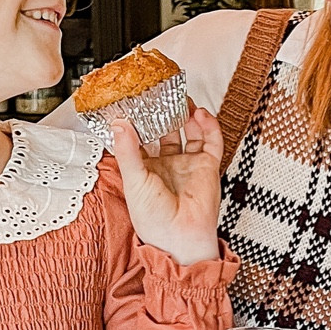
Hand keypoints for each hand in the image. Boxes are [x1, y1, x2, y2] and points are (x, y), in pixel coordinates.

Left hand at [114, 108, 223, 268]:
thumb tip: (119, 123)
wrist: (181, 237)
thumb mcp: (133, 181)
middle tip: (158, 92)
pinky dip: (209, 125)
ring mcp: (188, 163)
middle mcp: (166, 163)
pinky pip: (211, 141)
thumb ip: (127, 151)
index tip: (132, 99)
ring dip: (185, 113)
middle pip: (166, 129)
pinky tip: (200, 114)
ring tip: (180, 97)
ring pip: (189, 131)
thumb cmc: (154, 221)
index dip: (137, 119)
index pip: (140, 136)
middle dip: (163, 111)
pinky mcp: (207, 166)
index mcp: (144, 168)